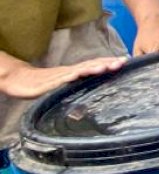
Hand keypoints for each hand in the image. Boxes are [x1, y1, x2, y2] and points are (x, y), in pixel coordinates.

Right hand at [0, 57, 126, 98]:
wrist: (19, 80)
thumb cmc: (41, 86)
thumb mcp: (61, 93)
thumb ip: (73, 98)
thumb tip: (84, 112)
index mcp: (74, 73)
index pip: (94, 65)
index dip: (108, 62)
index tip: (125, 60)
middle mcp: (70, 71)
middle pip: (91, 65)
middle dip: (108, 62)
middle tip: (124, 61)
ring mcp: (61, 75)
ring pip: (80, 69)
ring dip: (95, 67)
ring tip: (109, 66)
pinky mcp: (51, 80)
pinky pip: (64, 76)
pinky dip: (74, 74)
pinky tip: (82, 73)